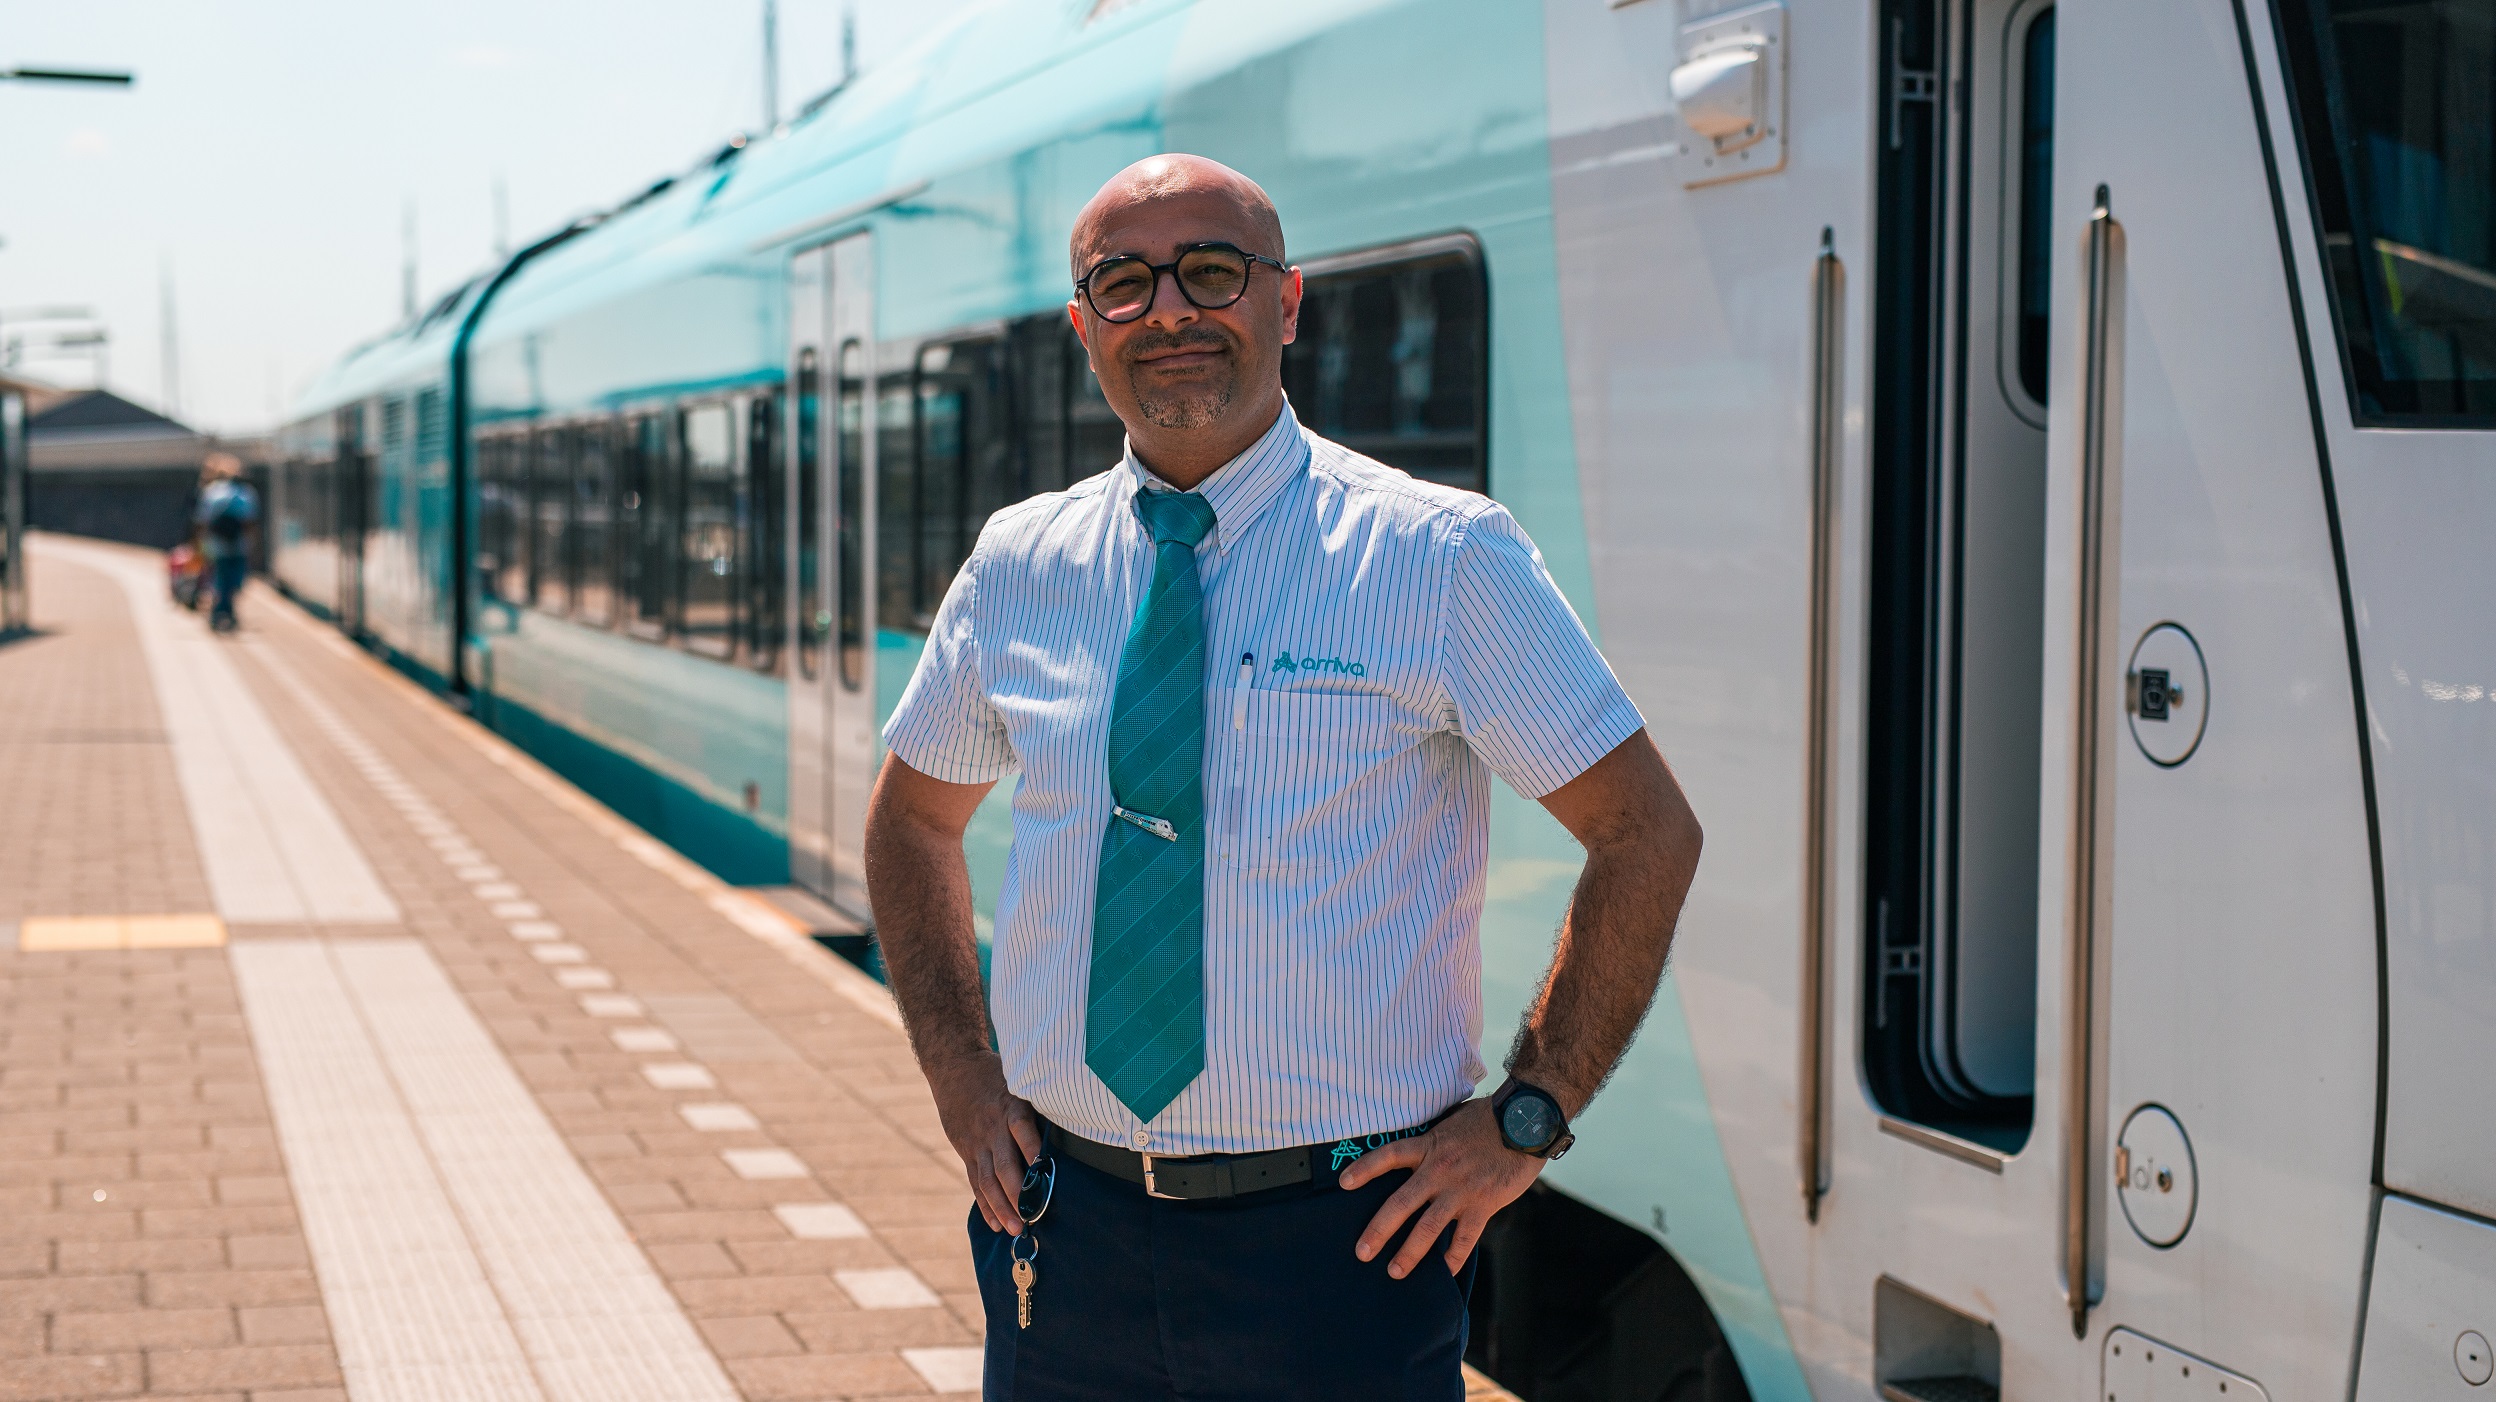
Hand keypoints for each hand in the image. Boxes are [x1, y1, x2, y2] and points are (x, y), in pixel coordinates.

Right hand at [926, 1051, 1043, 1234]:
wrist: (954, 1067)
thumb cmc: (997, 1075)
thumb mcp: (1019, 1078)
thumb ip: (1038, 1102)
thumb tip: (1072, 1121)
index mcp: (1010, 1107)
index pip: (1022, 1131)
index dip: (1033, 1150)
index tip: (1045, 1171)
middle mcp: (992, 1129)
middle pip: (1004, 1165)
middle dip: (1017, 1194)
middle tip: (1030, 1217)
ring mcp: (977, 1143)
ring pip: (987, 1180)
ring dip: (1001, 1207)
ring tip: (1014, 1229)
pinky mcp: (967, 1151)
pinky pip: (975, 1182)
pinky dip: (985, 1204)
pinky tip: (995, 1223)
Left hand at [1339, 1099, 1544, 1278]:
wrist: (1526, 1121)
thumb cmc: (1489, 1119)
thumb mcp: (1452, 1121)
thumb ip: (1433, 1138)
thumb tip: (1416, 1150)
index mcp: (1429, 1145)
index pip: (1388, 1156)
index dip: (1364, 1169)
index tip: (1343, 1183)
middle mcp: (1439, 1170)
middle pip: (1401, 1203)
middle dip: (1378, 1230)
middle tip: (1362, 1252)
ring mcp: (1461, 1190)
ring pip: (1428, 1228)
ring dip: (1409, 1252)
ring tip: (1394, 1271)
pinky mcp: (1484, 1205)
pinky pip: (1465, 1239)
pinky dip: (1454, 1258)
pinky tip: (1444, 1272)